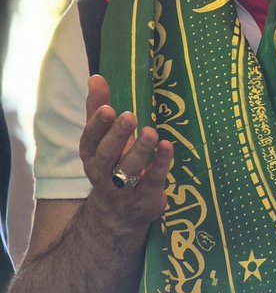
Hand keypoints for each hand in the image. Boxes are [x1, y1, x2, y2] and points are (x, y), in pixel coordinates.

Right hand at [79, 75, 172, 228]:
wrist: (118, 215)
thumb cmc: (112, 165)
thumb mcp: (103, 139)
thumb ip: (99, 109)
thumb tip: (95, 77)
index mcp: (91, 155)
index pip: (90, 140)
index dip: (98, 126)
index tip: (107, 109)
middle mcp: (103, 172)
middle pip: (107, 154)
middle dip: (117, 136)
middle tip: (128, 116)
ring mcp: (124, 188)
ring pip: (129, 168)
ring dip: (140, 150)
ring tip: (151, 132)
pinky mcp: (146, 196)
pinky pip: (153, 179)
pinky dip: (160, 163)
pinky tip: (167, 146)